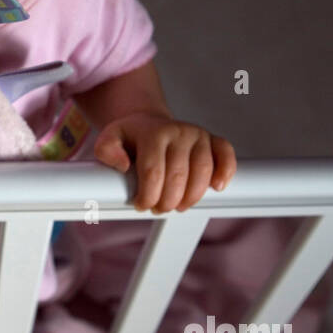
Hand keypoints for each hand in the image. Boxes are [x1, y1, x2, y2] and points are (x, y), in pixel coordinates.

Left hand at [92, 111, 236, 212]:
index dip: (148, 195)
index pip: (153, 171)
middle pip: (179, 175)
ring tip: (178, 206)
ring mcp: (198, 135)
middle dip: (168, 200)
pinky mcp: (213, 140)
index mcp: (153, 132)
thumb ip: (106, 150)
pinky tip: (216, 188)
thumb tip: (123, 165)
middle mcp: (179, 131)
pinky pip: (226, 154)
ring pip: (203, 171)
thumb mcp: (110, 139)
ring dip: (191, 196)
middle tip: (158, 209)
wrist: (149, 124)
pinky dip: (226, 172)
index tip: (141, 205)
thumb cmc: (131, 138)